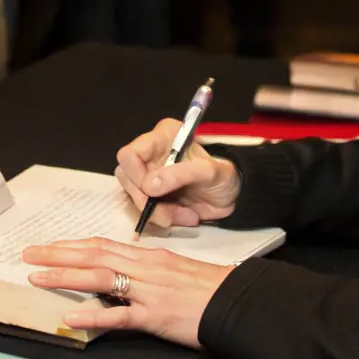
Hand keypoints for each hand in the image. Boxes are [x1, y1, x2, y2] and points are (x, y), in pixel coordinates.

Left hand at [23, 236, 234, 347]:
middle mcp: (146, 268)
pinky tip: (71, 317)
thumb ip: (148, 273)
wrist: (238, 302)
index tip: (49, 246)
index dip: (74, 245)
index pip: (105, 245)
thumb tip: (122, 277)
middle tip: (28, 254)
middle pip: (95, 255)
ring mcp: (149, 291)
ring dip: (65, 276)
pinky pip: (120, 315)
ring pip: (101, 277)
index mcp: (150, 257)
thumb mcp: (177, 273)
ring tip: (36, 278)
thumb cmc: (211, 290)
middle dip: (58, 254)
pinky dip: (93, 314)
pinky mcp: (156, 316)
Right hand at [115, 119, 240, 228]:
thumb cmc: (223, 175)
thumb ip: (182, 174)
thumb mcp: (210, 172)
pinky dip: (164, 219)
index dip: (135, 175)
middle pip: (127, 179)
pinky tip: (184, 216)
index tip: (152, 191)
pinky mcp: (152, 196)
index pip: (130, 154)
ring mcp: (149, 176)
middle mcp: (150, 155)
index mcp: (163, 138)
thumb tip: (149, 186)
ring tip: (186, 215)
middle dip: (147, 201)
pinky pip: (146, 212)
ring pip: (134, 198)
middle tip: (172, 212)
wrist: (230, 195)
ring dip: (159, 213)